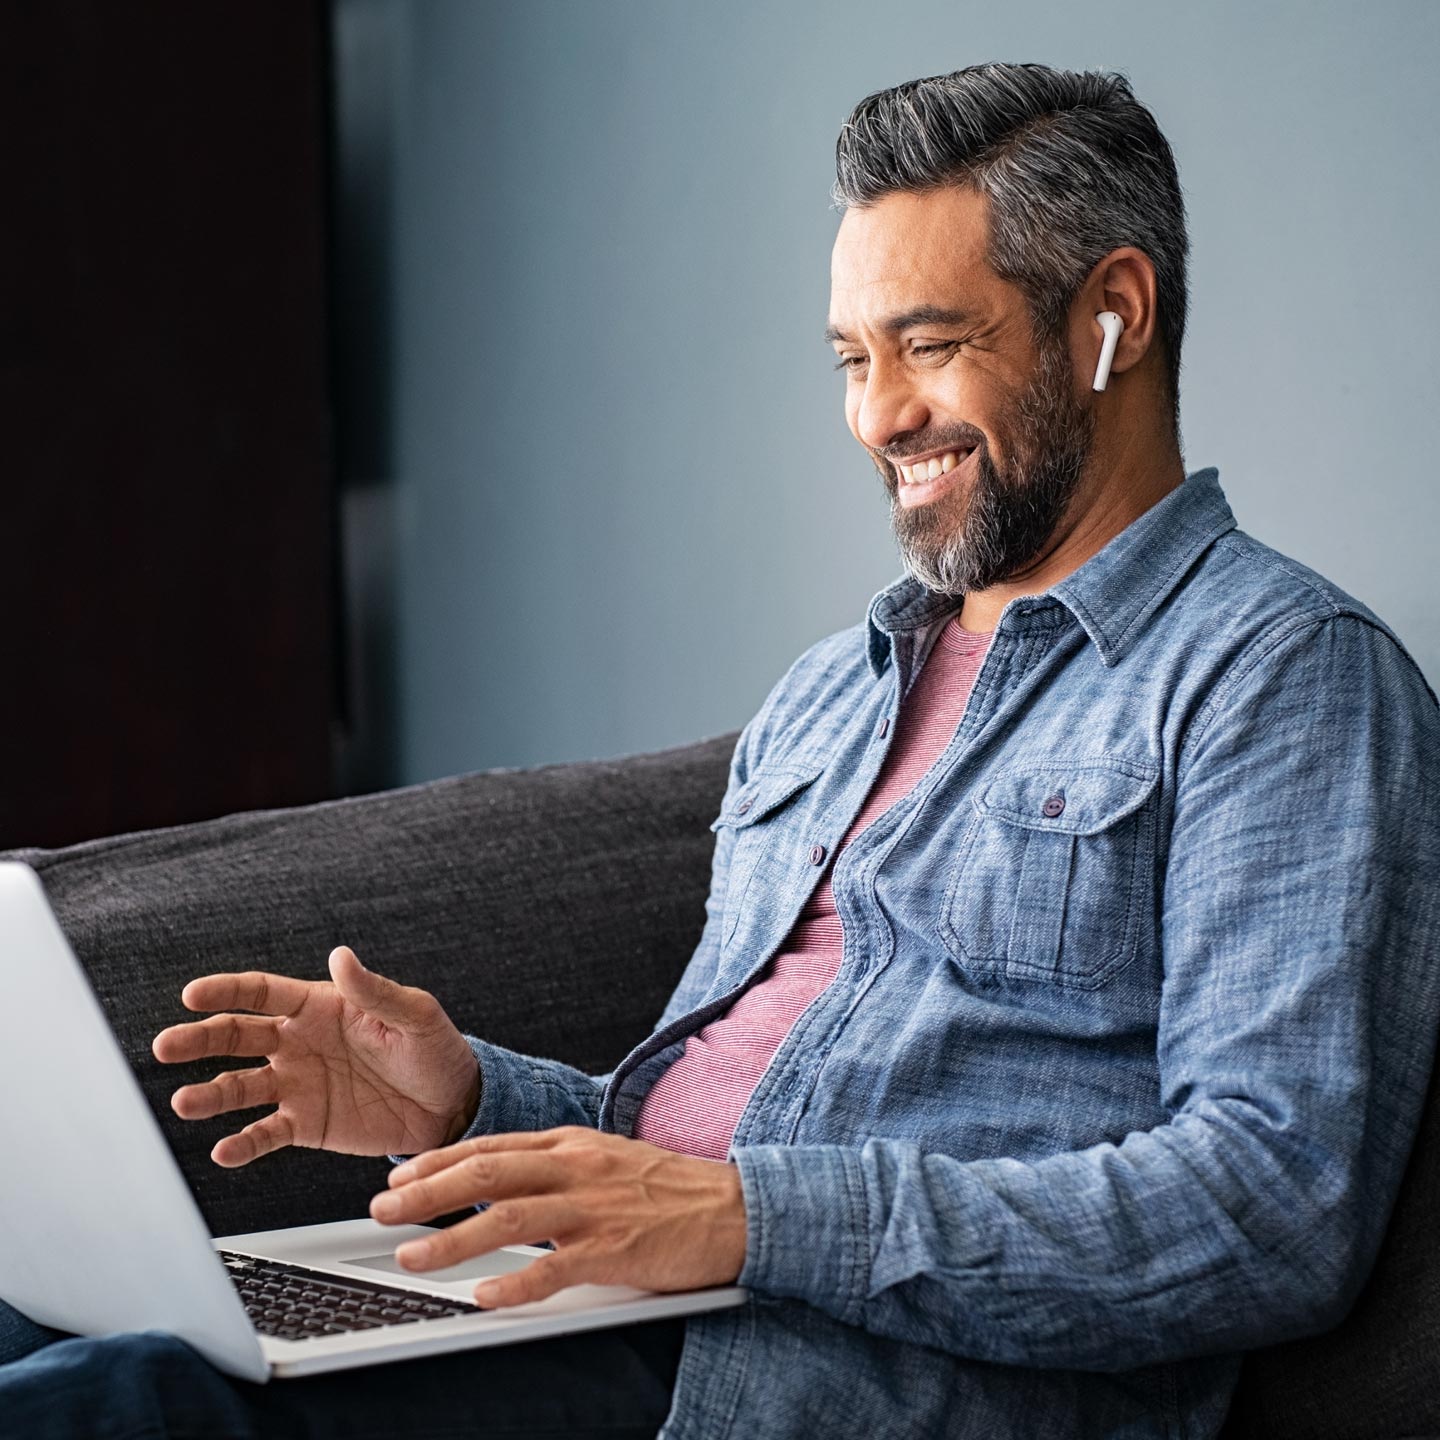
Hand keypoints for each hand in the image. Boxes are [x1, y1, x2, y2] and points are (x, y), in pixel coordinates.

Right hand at [151, 947, 480, 1166]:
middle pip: (237, 1036)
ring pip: (241, 1086)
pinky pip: (266, 1133)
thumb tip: (341, 957)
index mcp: (322, 1007)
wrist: (452, 1105)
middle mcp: (299, 1043)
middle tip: (166, 1046)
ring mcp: (298, 1084)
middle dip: (199, 1039)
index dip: (227, 991)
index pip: (263, 992)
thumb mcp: (414, 1015)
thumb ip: (375, 991)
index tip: (192, 995)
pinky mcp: (307, 1124)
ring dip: (210, 1094)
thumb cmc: (435, 1051)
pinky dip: (243, 1143)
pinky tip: (225, 1150)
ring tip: (185, 1102)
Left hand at [369, 1127, 747, 1307]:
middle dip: (427, 1191)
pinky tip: (483, 1297)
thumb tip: (498, 1188)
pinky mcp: (616, 1250)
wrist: (736, 1207)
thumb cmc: (670, 1189)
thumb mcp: (606, 1160)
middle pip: (488, 1172)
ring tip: (412, 1257)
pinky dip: (514, 1284)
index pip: (491, 1145)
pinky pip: (555, 1269)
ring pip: (509, 1217)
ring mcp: (596, 1208)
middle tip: (383, 1209)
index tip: (398, 1174)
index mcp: (573, 1143)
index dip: (438, 1160)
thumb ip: (555, 1169)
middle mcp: (578, 1168)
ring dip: (453, 1239)